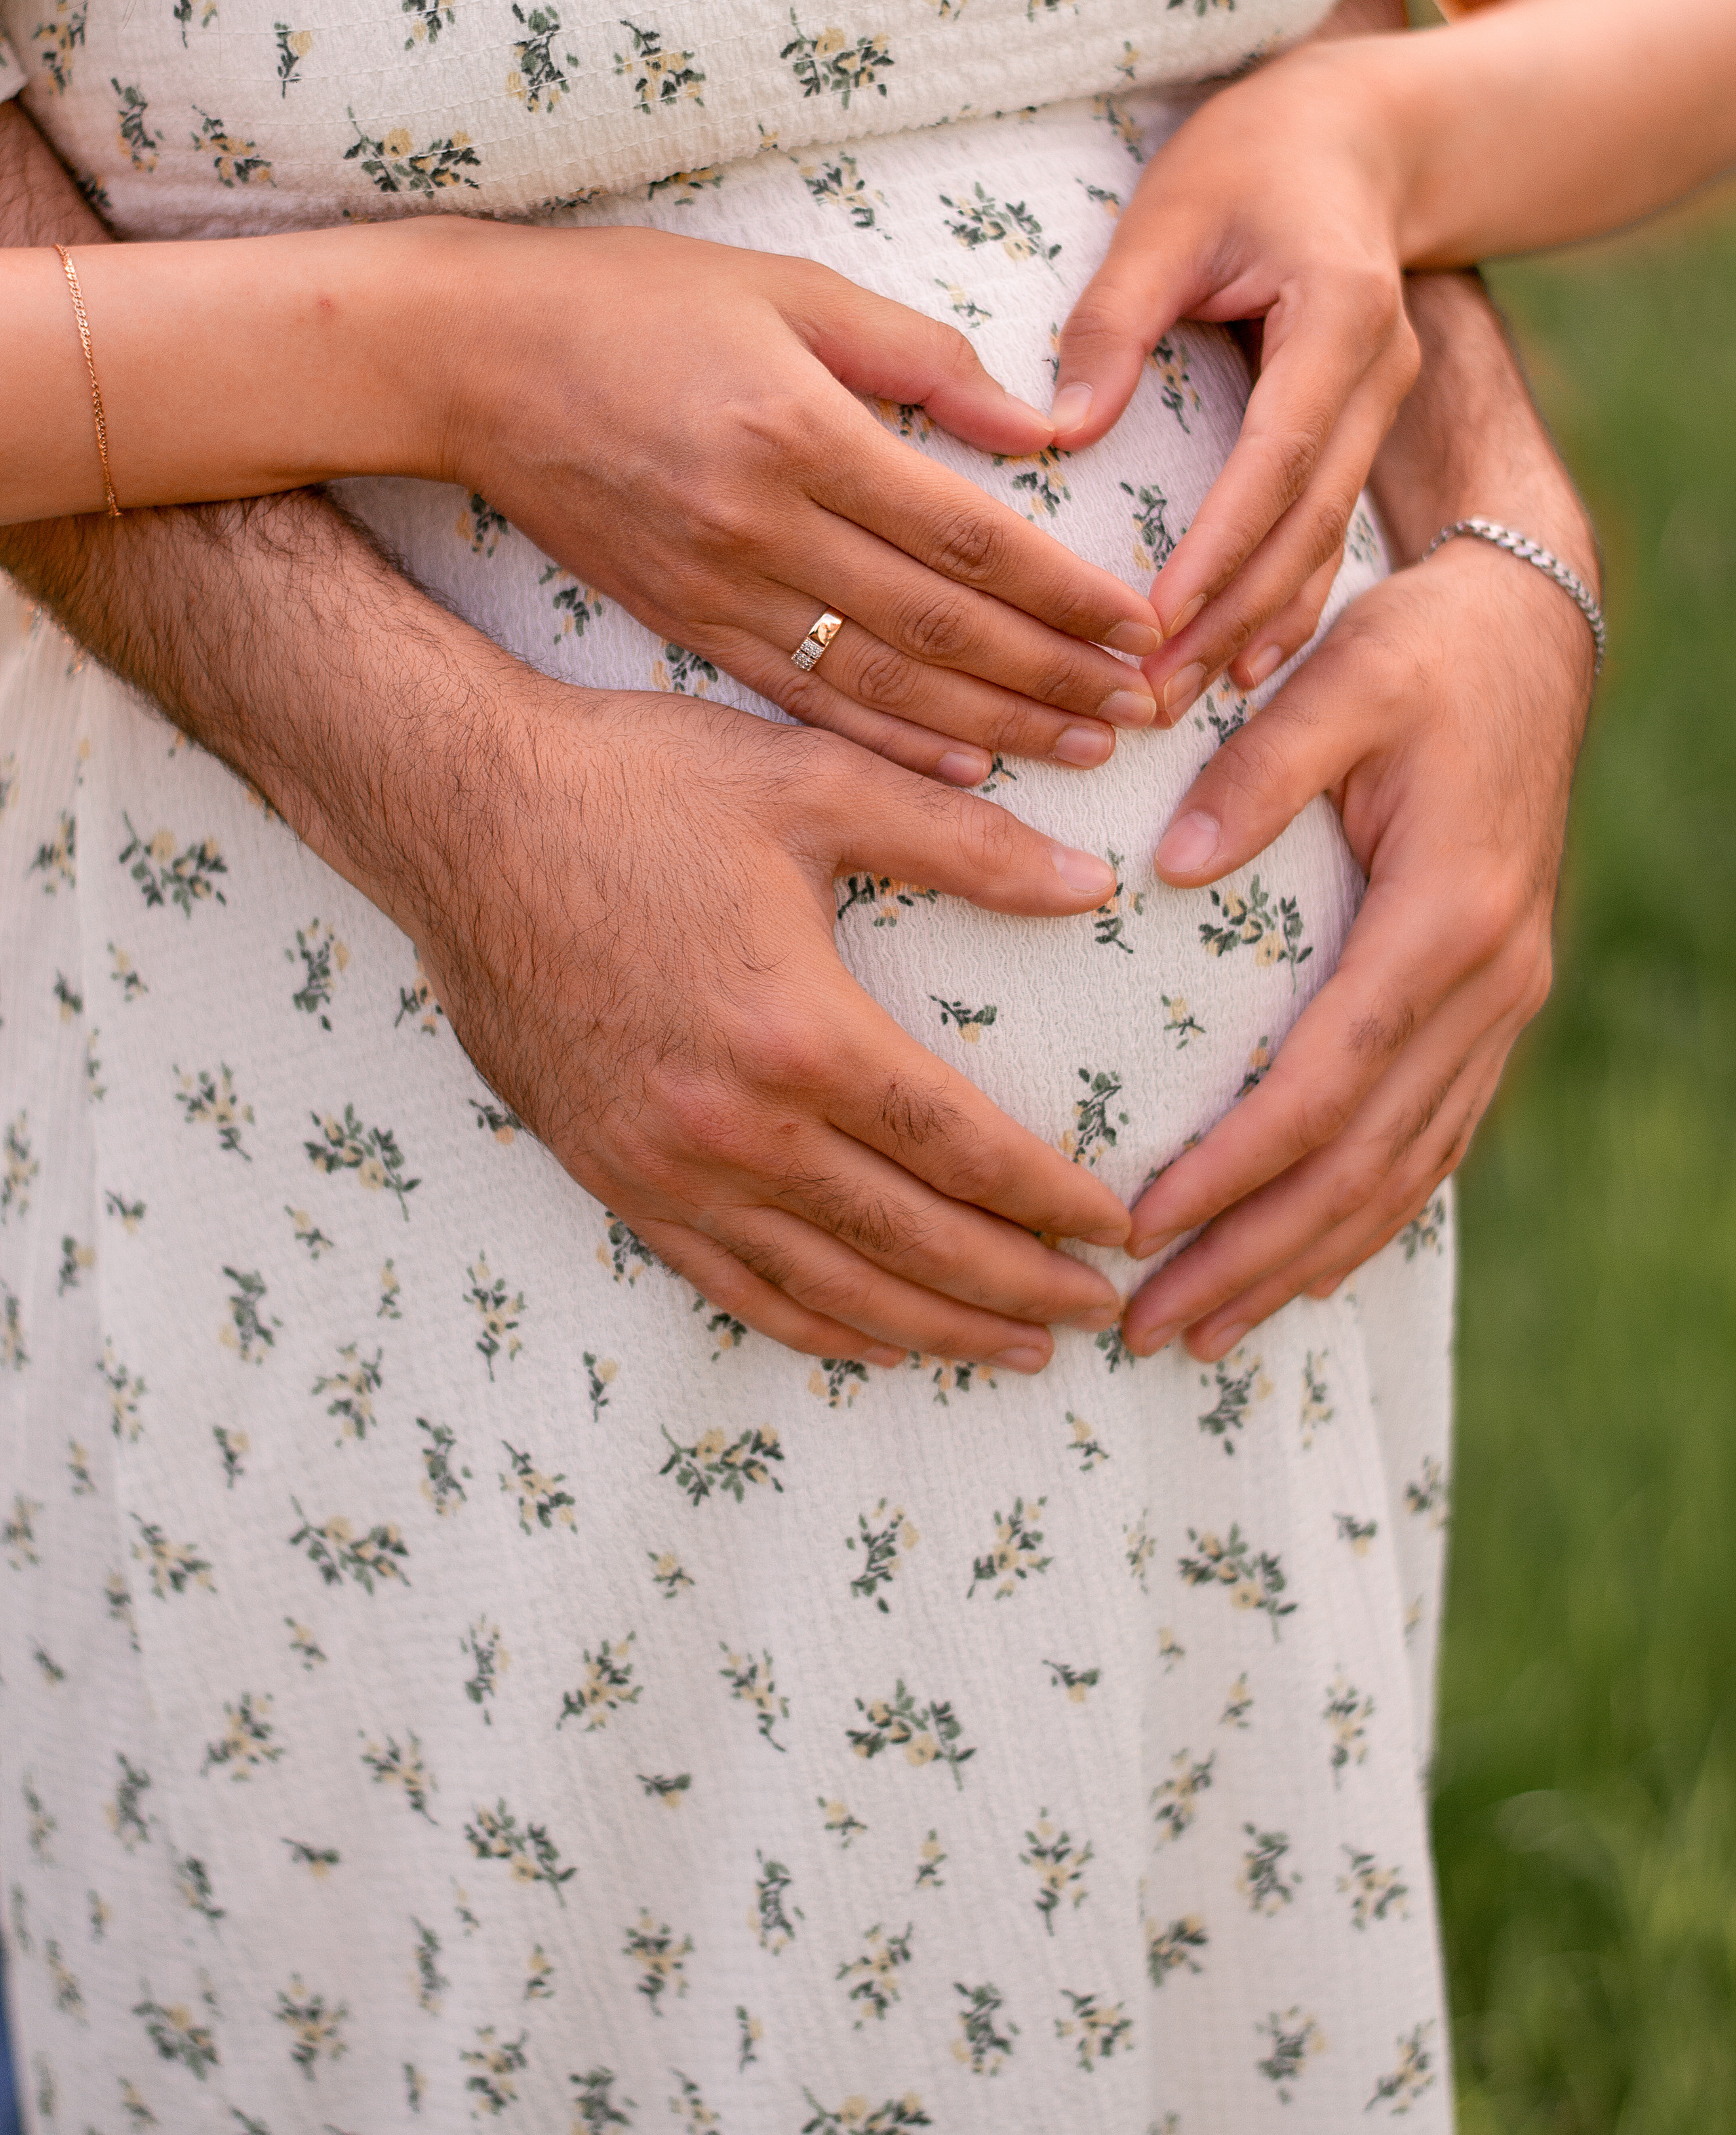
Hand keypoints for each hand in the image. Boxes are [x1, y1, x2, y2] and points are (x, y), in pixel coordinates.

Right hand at [400, 674, 1131, 1367]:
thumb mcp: (815, 785)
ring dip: (930, 1327)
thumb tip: (1091, 883)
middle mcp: (735, 1126)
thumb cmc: (636, 785)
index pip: (963, 1149)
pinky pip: (728, 1283)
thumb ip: (965, 843)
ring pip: (827, 1285)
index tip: (1117, 1228)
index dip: (1051, 1200)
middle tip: (1096, 1313)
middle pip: (910, 1240)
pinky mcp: (610, 1176)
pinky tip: (871, 1341)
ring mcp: (664, 1166)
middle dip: (1015, 1286)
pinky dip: (811, 1326)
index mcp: (802, 1035)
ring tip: (1011, 1349)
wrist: (459, 816)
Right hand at [431, 221, 1161, 778]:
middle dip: (1056, 675)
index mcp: (801, 432)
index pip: (971, 538)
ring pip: (883, 683)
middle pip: (943, 629)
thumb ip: (920, 355)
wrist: (467, 361)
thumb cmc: (629, 300)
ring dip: (996, 725)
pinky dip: (889, 744)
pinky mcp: (683, 623)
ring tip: (1087, 748)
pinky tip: (964, 771)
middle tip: (1149, 706)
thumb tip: (1039, 427)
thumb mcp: (786, 286)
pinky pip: (804, 701)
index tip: (1146, 624)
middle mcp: (763, 526)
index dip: (1068, 592)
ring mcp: (718, 589)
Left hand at [1049, 39, 1417, 718]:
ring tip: (1176, 701)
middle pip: (1306, 524)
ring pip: (1322, 544)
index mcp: (1341, 318)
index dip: (1218, 547)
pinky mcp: (1358, 434)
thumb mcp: (1171, 212)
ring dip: (1252, 628)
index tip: (1155, 618)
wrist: (1363, 138)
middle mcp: (1376, 379)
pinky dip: (1282, 604)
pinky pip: (1325, 536)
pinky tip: (1236, 667)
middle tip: (1148, 693)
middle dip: (1227, 617)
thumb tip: (1059, 433)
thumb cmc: (1254, 158)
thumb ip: (1116, 320)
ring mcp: (1379, 413)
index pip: (1276, 457)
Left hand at [1112, 265, 1599, 1359]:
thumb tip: (1170, 868)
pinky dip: (1369, 1212)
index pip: (1323, 1083)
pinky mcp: (1492, 1002)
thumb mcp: (1342, 677)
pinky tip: (1308, 1262)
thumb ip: (1259, 768)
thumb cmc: (1423, 648)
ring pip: (1405, 1169)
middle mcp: (1487, 981)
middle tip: (1152, 1326)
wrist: (1534, 631)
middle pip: (1364, 1162)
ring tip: (1211, 1328)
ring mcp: (1502, 1000)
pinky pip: (1432, 1136)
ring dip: (1308, 1258)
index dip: (1233, 1171)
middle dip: (1256, 1255)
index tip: (1139, 1229)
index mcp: (1443, 916)